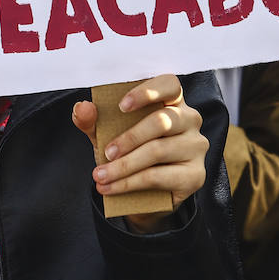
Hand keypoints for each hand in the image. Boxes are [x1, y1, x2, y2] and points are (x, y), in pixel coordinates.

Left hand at [72, 74, 207, 232]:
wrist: (142, 195)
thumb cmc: (128, 153)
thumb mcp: (106, 135)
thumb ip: (92, 121)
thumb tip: (83, 107)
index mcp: (171, 101)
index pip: (169, 84)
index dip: (147, 92)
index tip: (122, 106)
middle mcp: (189, 120)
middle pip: (162, 121)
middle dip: (129, 138)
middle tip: (106, 153)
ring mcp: (196, 147)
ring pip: (158, 150)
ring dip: (124, 166)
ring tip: (100, 176)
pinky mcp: (195, 175)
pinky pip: (159, 176)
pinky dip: (130, 183)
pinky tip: (112, 188)